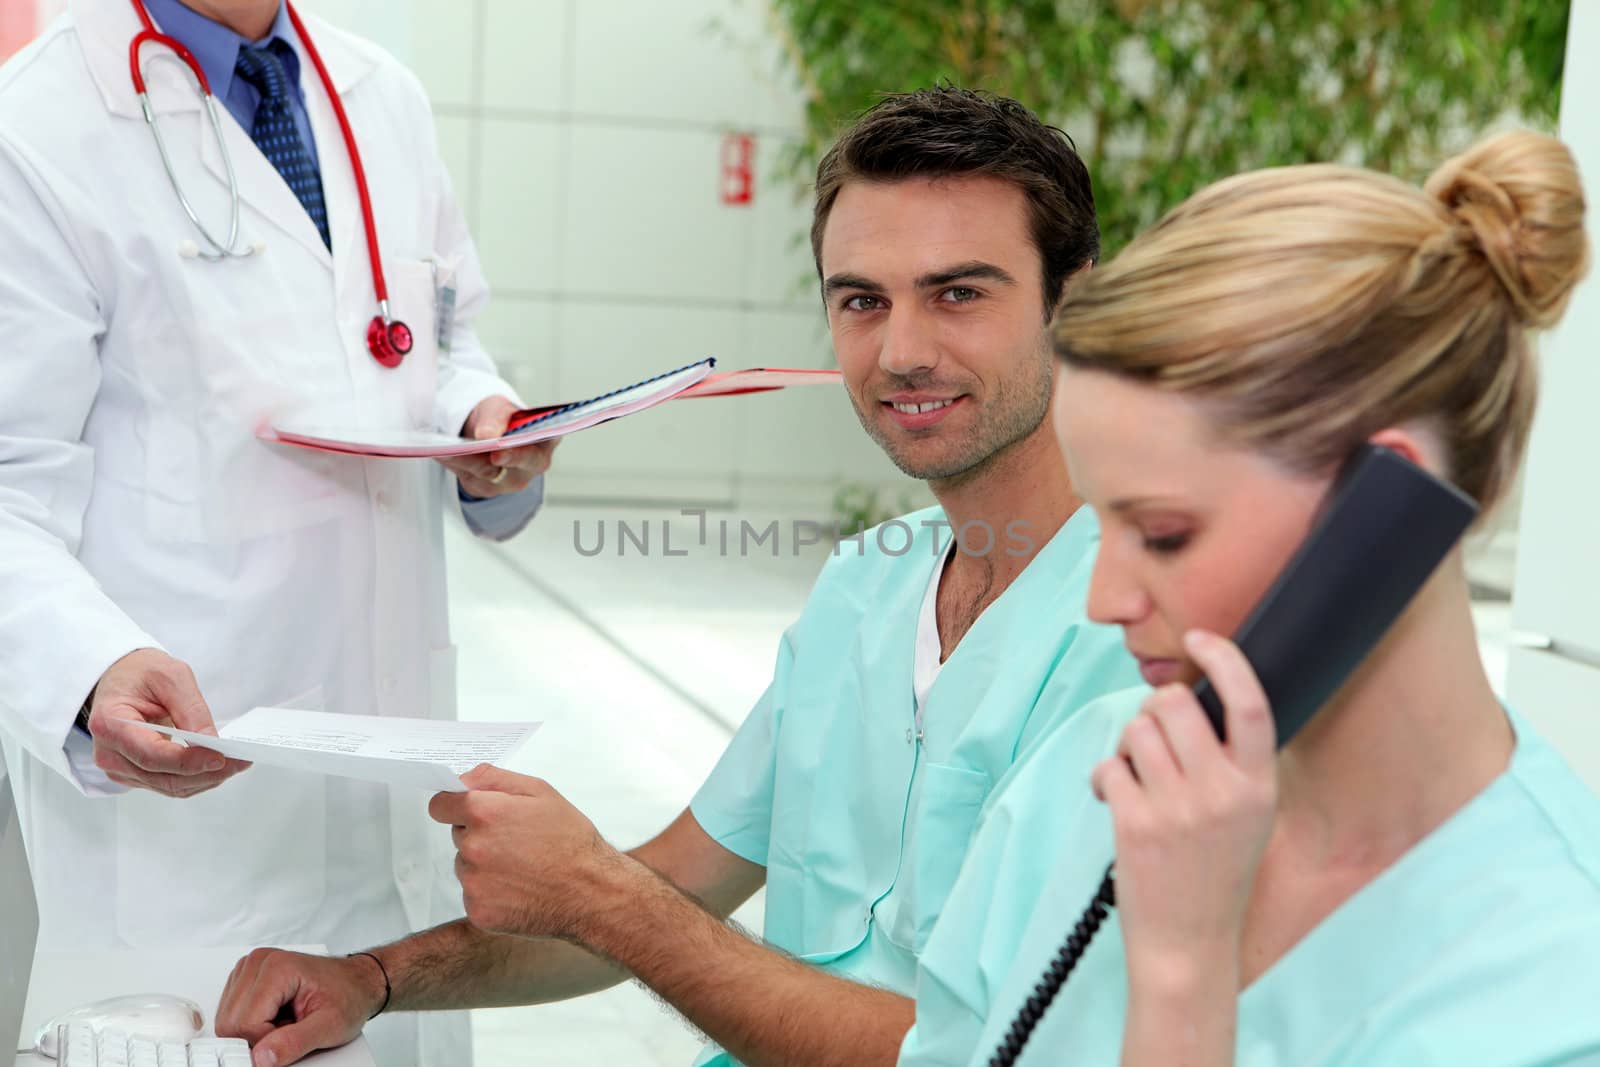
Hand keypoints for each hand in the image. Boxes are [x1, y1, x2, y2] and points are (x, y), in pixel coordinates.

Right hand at [86, 649, 250, 796]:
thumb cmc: (140, 673)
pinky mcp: (133, 773)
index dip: (187, 761)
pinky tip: (216, 765)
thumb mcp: (171, 676)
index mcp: (110, 724)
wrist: (121, 678)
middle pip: (162, 776)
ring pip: (168, 786)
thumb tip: (210, 742)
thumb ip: (191, 710)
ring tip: (235, 763)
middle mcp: (109, 753)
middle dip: (205, 773)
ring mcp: (120, 767)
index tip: (219, 757)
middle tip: (240, 761)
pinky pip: (167, 784)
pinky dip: (195, 778)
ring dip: (205, 779)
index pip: (151, 755)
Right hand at [216, 948, 383, 1066]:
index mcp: (277, 967)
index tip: (291, 1037)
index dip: (266, 1042)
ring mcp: (250, 969)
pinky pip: (233, 1014)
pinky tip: (277, 1016)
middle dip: (260, 1036)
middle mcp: (258, 962)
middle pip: (230, 1022)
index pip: (244, 1024)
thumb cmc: (349, 996)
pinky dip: (253, 1023)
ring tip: (287, 1020)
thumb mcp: (330, 1026)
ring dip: (256, 1030)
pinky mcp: (246, 979)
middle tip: (291, 1028)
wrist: (358, 982)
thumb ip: (294, 1043)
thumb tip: (262, 1058)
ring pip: (228, 1020)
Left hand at [429, 765, 615, 938]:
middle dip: (479, 835)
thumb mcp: (541, 792)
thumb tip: (464, 779)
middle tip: (516, 841)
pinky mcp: (478, 911)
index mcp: (484, 813)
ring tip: (522, 866)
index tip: (468, 812)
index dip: (455, 806)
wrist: (591, 891)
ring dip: (484, 866)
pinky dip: (491, 893)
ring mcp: (474, 882)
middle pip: (458, 836)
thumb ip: (495, 778)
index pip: (440, 805)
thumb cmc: (571, 841)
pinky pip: (474, 895)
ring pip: (466, 867)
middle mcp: (473, 847)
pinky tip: (519, 888)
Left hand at [436, 395, 557, 497]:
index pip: (541, 447)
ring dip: (465, 460)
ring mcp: (512, 481)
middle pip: (515, 469)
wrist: (485, 430)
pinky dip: (455, 465)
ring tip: (447, 448)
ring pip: (487, 474)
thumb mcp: (499, 408)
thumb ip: (496, 418)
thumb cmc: (499, 417)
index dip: (520, 452)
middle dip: (494, 461)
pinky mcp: (488, 489)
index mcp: (546, 440)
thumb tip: (487, 435)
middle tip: (486, 455)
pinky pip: (470, 479)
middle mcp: (533, 465)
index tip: (500, 452)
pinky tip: (443, 454)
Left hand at [1092, 630, 1277, 985]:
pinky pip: (1107, 766)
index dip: (1224, 659)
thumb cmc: (1216, 869)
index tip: (1199, 637)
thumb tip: (1191, 697)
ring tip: (1136, 775)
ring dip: (1128, 744)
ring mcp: (1179, 808)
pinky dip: (1104, 777)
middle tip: (1153, 737)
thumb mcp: (1251, 814)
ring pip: (1136, 730)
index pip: (1250, 703)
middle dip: (1154, 709)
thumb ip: (1234, 760)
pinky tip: (1113, 798)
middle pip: (1174, 703)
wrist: (1189, 940)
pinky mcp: (1136, 823)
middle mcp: (1224, 792)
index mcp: (1259, 785)